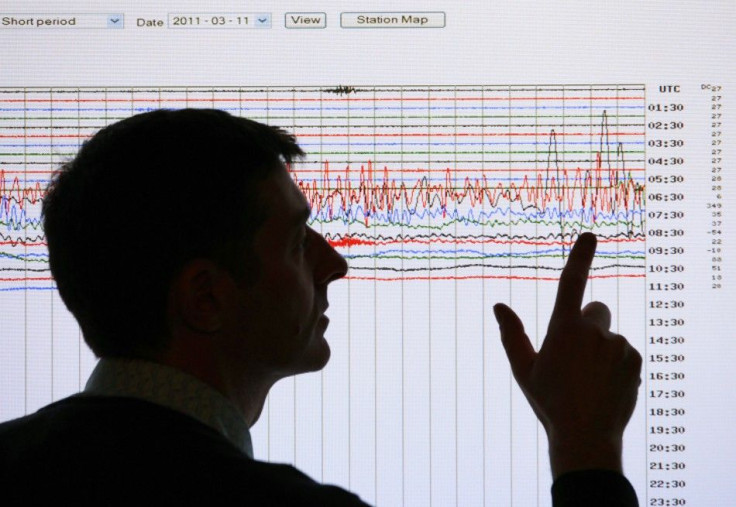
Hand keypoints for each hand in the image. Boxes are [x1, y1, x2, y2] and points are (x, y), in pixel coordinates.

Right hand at [494, 232, 641, 478]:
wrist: (586, 437)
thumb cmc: (549, 402)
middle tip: (575, 355)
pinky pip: (624, 352)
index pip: (571, 283)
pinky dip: (616, 364)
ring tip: (589, 381)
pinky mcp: (635, 359)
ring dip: (600, 349)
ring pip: (608, 335)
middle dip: (587, 324)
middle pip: (595, 310)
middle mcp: (594, 331)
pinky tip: (605, 387)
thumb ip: (511, 334)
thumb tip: (498, 306)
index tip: (590, 236)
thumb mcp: (524, 369)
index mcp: (563, 329)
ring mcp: (618, 345)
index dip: (580, 257)